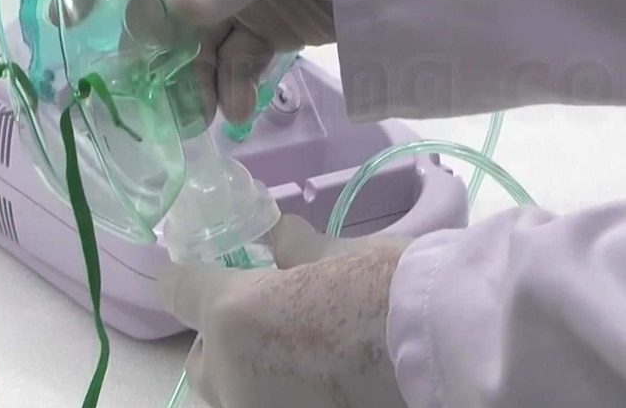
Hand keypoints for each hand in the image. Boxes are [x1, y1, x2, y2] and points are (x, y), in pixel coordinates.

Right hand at [100, 0, 333, 123]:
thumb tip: (171, 11)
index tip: (70, 13)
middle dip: (148, 38)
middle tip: (140, 80)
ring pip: (192, 34)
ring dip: (188, 76)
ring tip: (190, 117)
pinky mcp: (264, 22)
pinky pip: (234, 56)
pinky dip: (232, 85)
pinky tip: (237, 112)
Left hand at [159, 215, 411, 407]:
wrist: (446, 345)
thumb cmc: (391, 289)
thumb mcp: (340, 255)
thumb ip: (297, 249)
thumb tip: (280, 236)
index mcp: (234, 314)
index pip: (179, 292)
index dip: (184, 281)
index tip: (190, 279)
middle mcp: (233, 374)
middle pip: (201, 360)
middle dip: (222, 343)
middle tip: (264, 326)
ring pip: (233, 395)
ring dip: (252, 376)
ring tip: (301, 361)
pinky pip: (271, 406)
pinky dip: (284, 396)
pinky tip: (322, 384)